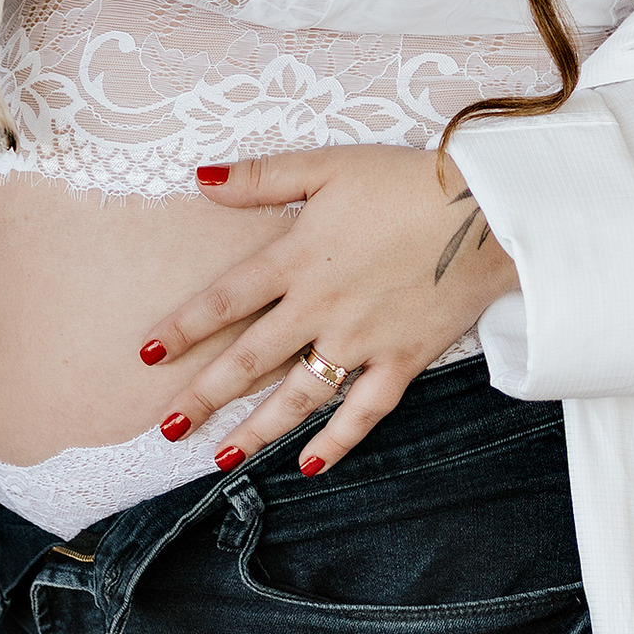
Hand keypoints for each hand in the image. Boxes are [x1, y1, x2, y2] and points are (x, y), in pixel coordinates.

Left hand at [135, 148, 519, 475]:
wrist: (486, 212)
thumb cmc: (405, 182)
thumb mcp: (328, 166)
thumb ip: (262, 177)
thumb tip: (199, 178)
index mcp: (298, 259)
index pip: (225, 300)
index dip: (184, 328)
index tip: (147, 355)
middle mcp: (321, 308)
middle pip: (250, 359)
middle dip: (204, 396)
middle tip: (166, 428)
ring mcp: (362, 340)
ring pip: (299, 395)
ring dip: (258, 430)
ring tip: (221, 458)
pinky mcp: (402, 361)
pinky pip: (364, 412)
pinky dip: (336, 442)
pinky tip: (309, 468)